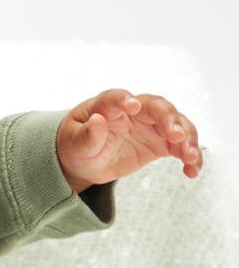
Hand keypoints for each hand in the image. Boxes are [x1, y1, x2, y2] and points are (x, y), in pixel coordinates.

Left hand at [56, 88, 202, 191]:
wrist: (86, 161)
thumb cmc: (77, 146)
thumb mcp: (75, 144)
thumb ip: (87, 135)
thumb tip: (98, 121)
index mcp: (107, 106)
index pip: (117, 97)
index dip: (125, 99)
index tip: (133, 106)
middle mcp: (134, 112)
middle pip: (157, 107)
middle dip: (169, 119)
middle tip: (175, 135)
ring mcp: (150, 126)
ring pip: (176, 124)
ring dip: (187, 138)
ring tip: (190, 156)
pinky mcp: (160, 143)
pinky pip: (180, 146)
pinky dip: (190, 156)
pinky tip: (192, 170)